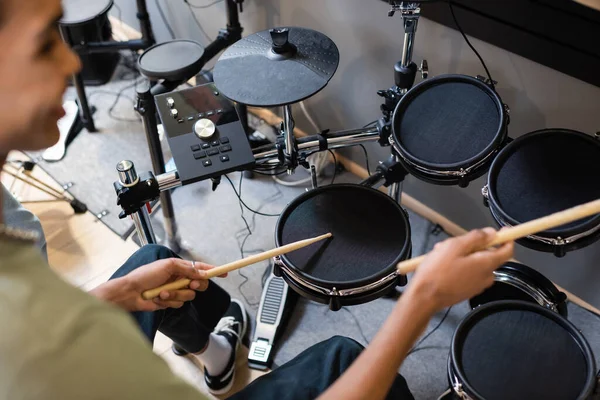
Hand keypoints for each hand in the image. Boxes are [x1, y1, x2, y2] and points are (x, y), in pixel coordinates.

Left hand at [90, 258, 225, 311]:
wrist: (130, 292)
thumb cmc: (146, 275)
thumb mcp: (168, 266)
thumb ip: (187, 269)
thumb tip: (201, 272)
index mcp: (179, 267)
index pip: (200, 268)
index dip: (213, 270)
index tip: (224, 272)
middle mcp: (179, 279)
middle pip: (200, 284)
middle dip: (196, 286)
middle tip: (190, 285)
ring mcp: (175, 291)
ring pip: (189, 296)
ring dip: (176, 294)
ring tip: (163, 293)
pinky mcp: (170, 302)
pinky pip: (179, 304)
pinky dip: (169, 301)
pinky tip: (158, 298)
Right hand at [406, 228, 513, 312]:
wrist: (424, 297)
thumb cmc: (438, 270)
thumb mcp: (455, 246)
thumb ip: (476, 238)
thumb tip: (492, 233)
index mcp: (486, 264)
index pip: (507, 250)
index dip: (507, 238)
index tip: (502, 230)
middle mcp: (486, 276)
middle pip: (488, 255)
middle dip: (473, 246)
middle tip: (453, 242)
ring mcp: (477, 285)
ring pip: (475, 263)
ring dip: (463, 255)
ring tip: (442, 254)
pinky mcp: (467, 291)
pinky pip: (468, 273)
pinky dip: (459, 266)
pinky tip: (442, 265)